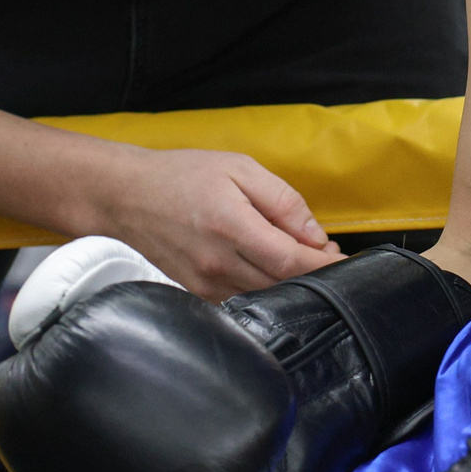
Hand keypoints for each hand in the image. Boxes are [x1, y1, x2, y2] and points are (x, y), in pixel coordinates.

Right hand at [84, 147, 344, 298]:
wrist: (125, 196)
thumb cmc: (182, 176)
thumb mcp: (239, 169)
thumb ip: (283, 201)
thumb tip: (316, 237)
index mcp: (232, 227)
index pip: (293, 261)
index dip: (326, 266)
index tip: (346, 261)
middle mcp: (219, 264)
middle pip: (284, 284)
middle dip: (314, 274)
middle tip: (327, 256)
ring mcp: (206, 285)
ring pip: (266, 297)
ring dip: (290, 284)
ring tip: (298, 258)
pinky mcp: (197, 295)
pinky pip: (243, 302)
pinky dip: (264, 291)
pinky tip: (268, 271)